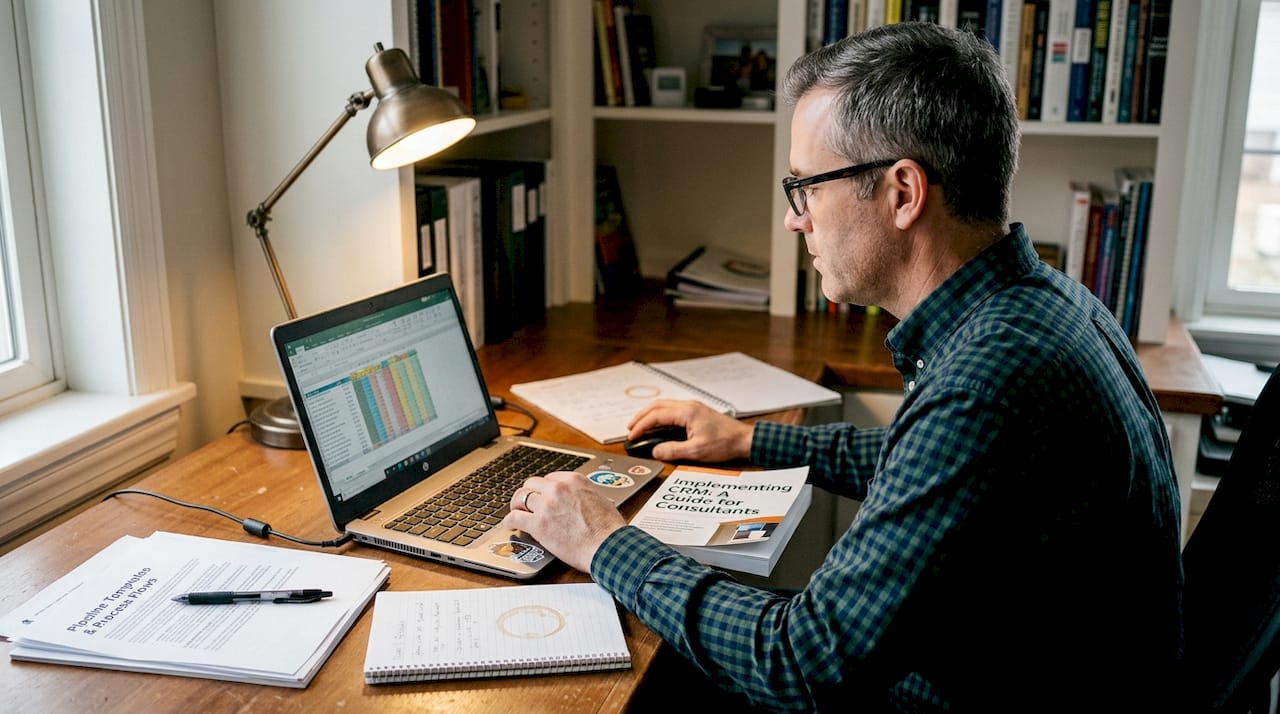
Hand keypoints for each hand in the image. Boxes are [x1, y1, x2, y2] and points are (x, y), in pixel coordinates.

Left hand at [503, 471, 627, 572]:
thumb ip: (583, 496)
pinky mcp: (539, 524)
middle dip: (529, 494)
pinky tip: (510, 524)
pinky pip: (515, 517)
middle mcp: (558, 489)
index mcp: (575, 481)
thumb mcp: (600, 500)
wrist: (608, 546)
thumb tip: (577, 502)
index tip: (541, 496)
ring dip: (517, 505)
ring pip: (521, 497)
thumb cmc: (609, 530)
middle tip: (526, 503)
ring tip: (516, 512)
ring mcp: (547, 505)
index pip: (550, 478)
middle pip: (532, 484)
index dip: (543, 489)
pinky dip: (509, 521)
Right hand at [626, 399, 753, 462]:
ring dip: (650, 414)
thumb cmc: (724, 444)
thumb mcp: (696, 451)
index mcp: (686, 412)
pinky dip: (661, 415)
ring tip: (640, 426)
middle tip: (630, 428)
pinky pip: (673, 409)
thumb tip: (655, 451)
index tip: (631, 435)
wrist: (744, 439)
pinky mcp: (698, 411)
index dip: (641, 425)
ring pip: (664, 405)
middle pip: (657, 405)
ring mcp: (694, 407)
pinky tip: (659, 424)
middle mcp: (688, 405)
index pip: (656, 416)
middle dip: (641, 416)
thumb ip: (673, 450)